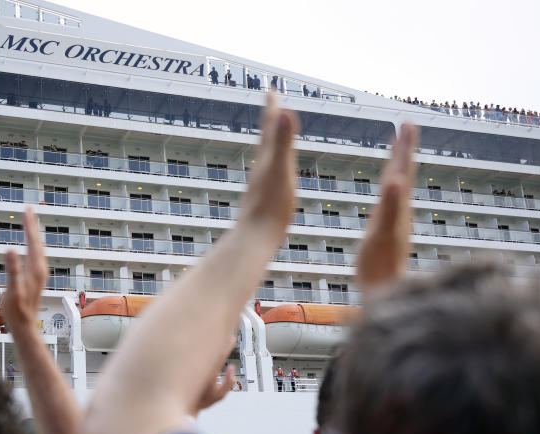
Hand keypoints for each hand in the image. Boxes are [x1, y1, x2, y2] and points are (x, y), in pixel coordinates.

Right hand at [1, 207, 45, 334]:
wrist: (25, 326)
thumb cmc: (17, 311)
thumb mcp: (13, 290)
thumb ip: (12, 270)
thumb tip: (10, 249)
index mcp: (35, 269)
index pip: (33, 241)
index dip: (29, 225)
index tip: (27, 209)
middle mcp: (40, 269)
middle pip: (37, 243)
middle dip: (32, 226)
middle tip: (29, 210)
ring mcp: (39, 274)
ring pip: (37, 249)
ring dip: (32, 235)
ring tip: (29, 223)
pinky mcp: (35, 278)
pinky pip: (34, 257)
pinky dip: (31, 247)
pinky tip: (28, 247)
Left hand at [191, 335, 236, 413]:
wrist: (184, 404)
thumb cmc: (202, 400)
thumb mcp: (219, 396)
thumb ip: (228, 383)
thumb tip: (231, 368)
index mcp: (210, 373)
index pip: (220, 355)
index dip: (227, 345)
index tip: (232, 338)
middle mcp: (202, 367)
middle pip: (212, 349)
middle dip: (219, 340)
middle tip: (225, 334)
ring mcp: (195, 365)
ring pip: (203, 350)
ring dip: (210, 343)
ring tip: (217, 337)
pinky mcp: (190, 366)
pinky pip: (196, 352)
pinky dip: (202, 347)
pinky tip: (205, 344)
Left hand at [238, 92, 298, 241]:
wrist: (255, 239)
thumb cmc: (271, 207)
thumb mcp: (282, 170)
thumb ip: (283, 141)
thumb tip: (285, 112)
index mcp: (267, 159)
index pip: (270, 127)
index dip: (272, 107)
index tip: (271, 88)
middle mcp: (261, 169)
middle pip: (265, 138)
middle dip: (270, 120)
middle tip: (272, 103)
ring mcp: (260, 184)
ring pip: (265, 157)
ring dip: (270, 143)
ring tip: (272, 136)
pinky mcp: (262, 199)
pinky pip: (268, 175)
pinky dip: (272, 166)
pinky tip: (271, 174)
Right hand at [356, 123, 417, 289]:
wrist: (385, 294)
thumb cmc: (380, 268)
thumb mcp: (382, 234)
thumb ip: (390, 207)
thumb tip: (398, 181)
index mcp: (398, 206)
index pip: (402, 170)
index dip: (404, 147)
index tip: (408, 123)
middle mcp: (401, 211)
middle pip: (404, 173)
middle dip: (404, 149)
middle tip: (408, 125)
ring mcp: (396, 221)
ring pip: (400, 186)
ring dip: (400, 165)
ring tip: (399, 149)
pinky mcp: (390, 231)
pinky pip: (393, 201)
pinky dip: (392, 187)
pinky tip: (390, 188)